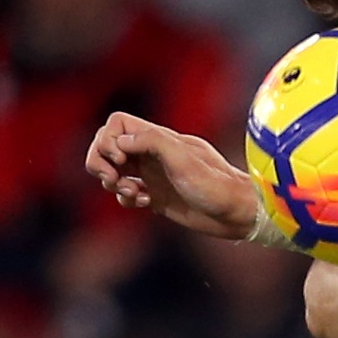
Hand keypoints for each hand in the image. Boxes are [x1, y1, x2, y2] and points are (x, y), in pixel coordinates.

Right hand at [84, 112, 254, 238]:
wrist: (236, 213)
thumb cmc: (216, 184)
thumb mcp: (184, 159)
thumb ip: (152, 142)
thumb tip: (120, 142)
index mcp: (159, 138)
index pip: (117, 124)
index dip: (108, 139)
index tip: (122, 159)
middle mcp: (152, 154)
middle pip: (108, 146)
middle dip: (101, 162)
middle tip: (114, 178)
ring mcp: (153, 176)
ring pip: (113, 171)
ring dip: (113, 183)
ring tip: (134, 193)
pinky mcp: (156, 197)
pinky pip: (126, 194)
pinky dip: (126, 199)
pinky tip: (146, 203)